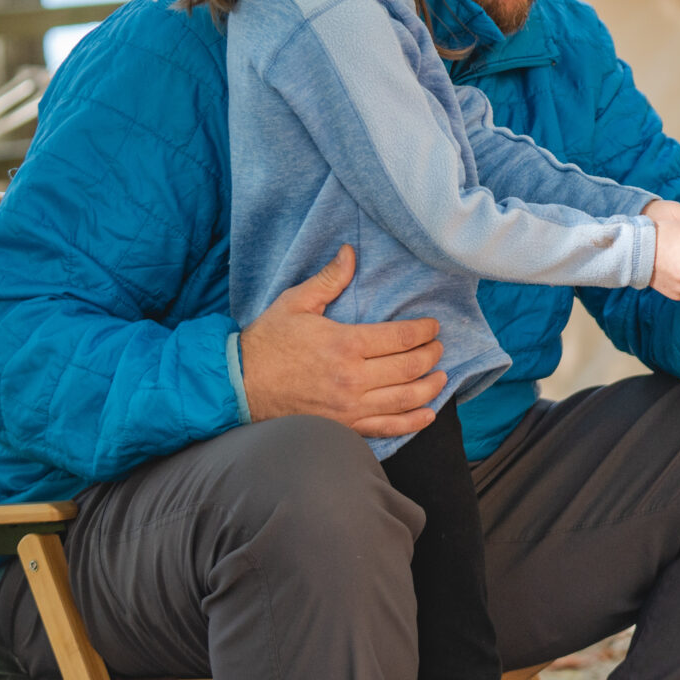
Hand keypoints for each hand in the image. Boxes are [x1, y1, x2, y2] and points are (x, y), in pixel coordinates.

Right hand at [237, 246, 446, 438]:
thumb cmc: (267, 342)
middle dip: (431, 355)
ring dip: (431, 387)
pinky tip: (427, 413)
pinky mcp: (345, 426)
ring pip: (405, 399)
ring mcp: (350, 407)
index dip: (424, 331)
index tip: (433, 327)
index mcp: (344, 344)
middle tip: (438, 347)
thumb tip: (350, 252)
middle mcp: (352, 378)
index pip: (400, 337)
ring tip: (441, 376)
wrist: (238, 385)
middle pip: (409, 368)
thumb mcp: (295, 303)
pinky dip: (413, 422)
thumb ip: (329, 279)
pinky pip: (388, 427)